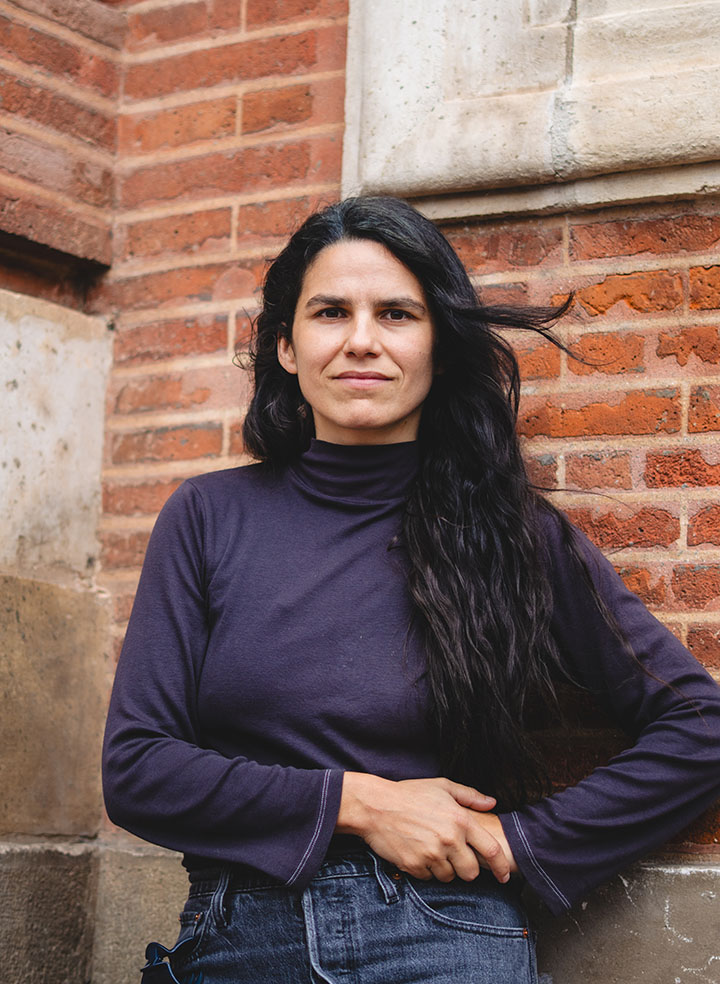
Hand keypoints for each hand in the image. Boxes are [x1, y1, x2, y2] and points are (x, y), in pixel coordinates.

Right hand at [336, 773, 515, 883]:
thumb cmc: (409, 794)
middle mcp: (449, 839)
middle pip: (471, 872)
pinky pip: (429, 878)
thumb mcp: (442, 786)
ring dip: (444, 869)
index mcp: (460, 820)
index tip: (504, 876)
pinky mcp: (414, 865)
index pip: (491, 851)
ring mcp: (431, 854)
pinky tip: (418, 852)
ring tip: (432, 850)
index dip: (501, 867)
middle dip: (466, 869)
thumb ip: (470, 795)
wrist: (376, 805)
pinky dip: (426, 870)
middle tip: (455, 858)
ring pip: (449, 877)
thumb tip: (492, 803)